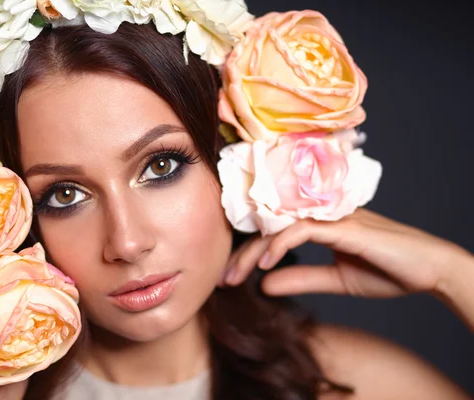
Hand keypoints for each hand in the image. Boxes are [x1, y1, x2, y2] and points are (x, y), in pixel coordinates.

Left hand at [221, 208, 472, 298]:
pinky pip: (302, 230)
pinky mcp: (343, 225)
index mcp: (318, 224)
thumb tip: (264, 284)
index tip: (230, 277)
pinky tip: (265, 264)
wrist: (430, 270)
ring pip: (280, 226)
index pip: (273, 233)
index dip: (248, 254)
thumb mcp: (336, 280)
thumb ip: (302, 279)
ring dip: (254, 251)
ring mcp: (331, 217)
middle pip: (269, 227)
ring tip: (236, 277)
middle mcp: (320, 215)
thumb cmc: (387, 270)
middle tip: (223, 280)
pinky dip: (280, 244)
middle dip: (242, 254)